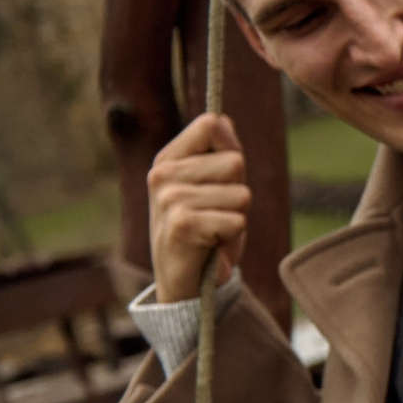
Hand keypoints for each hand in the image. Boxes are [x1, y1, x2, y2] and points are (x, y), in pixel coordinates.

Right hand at [146, 112, 249, 302]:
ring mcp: (168, 199)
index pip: (212, 124)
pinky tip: (211, 246)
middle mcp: (162, 174)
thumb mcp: (215, 186)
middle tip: (217, 215)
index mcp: (167, 159)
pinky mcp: (181, 224)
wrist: (186, 283)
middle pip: (235, 161)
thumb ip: (221, 152)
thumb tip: (223, 119)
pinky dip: (233, 237)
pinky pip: (236, 220)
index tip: (221, 180)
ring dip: (237, 217)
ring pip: (241, 194)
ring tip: (214, 231)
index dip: (231, 150)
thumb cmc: (206, 231)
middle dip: (238, 192)